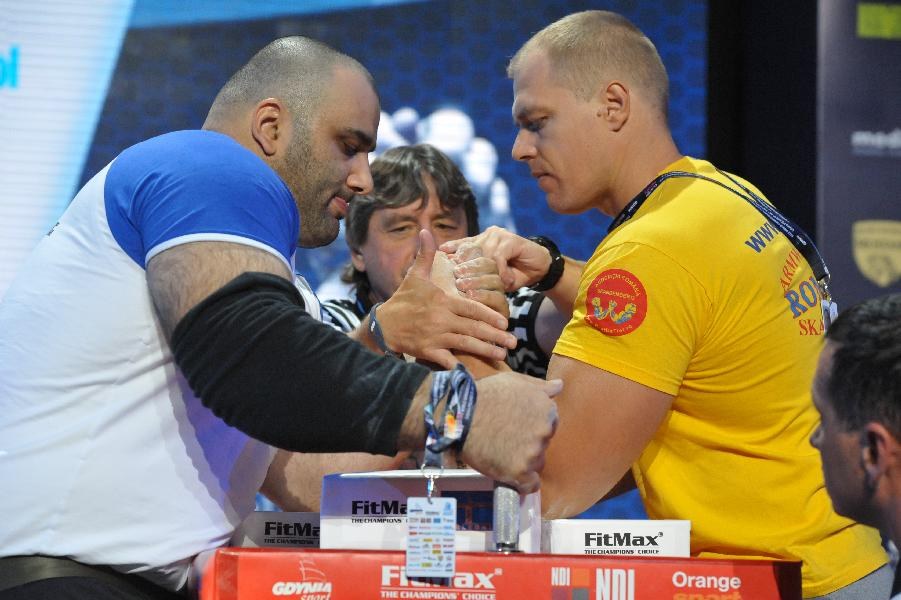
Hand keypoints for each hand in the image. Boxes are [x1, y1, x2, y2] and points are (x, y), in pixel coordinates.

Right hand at [377, 230, 515, 368]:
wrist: (384, 324)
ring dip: (486, 350)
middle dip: (495, 336)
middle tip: (513, 343)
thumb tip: (425, 231)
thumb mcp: (415, 275)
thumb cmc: (403, 299)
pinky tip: (476, 372)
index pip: (472, 308)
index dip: (490, 315)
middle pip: (474, 328)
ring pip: (466, 344)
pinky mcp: (428, 351)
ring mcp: (435, 336)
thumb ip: (426, 255)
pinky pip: (448, 360)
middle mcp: (441, 319)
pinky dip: (461, 367)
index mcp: (443, 301)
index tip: (505, 322)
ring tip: (502, 355)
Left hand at [440, 226, 551, 291]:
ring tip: (478, 288)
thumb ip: (477, 274)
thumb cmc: (513, 274)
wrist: (539, 269)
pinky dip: (502, 271)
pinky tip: (505, 281)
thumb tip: (457, 281)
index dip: (452, 249)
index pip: (462, 244)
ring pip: (484, 254)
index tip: (440, 257)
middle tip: (458, 282)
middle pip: (471, 250)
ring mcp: (500, 235)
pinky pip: (500, 256)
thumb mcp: (492, 277)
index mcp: (481, 241)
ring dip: (483, 273)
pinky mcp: (512, 240)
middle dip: (464, 267)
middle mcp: (488, 235)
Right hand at [459, 372, 561, 493]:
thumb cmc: (485, 394)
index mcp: (547, 410)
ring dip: (524, 461)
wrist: (459, 414)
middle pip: (543, 445)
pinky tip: (509, 474)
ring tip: (501, 452)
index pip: (549, 425)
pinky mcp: (519, 472)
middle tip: (506, 438)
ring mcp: (533, 453)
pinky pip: (530, 485)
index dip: (532, 426)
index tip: (516, 426)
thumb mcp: (514, 381)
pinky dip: (522, 482)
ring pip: (535, 463)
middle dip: (529, 443)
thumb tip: (560, 385)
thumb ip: (540, 386)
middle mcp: (545, 432)